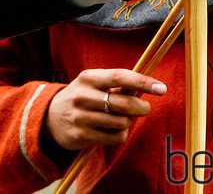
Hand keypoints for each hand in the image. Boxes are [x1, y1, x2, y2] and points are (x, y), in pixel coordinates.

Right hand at [44, 68, 166, 151]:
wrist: (50, 118)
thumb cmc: (82, 98)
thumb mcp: (93, 85)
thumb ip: (117, 86)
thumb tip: (147, 87)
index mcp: (88, 78)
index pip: (119, 76)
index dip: (143, 82)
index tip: (162, 88)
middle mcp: (82, 96)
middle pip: (125, 103)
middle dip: (141, 107)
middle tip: (145, 107)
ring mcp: (81, 117)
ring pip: (122, 122)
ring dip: (128, 122)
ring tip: (120, 118)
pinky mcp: (82, 136)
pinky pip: (116, 137)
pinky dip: (120, 134)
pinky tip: (110, 129)